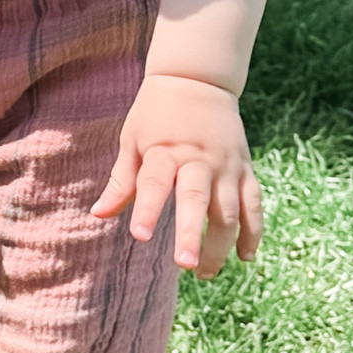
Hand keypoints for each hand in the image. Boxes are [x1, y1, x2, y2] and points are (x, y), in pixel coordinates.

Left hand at [90, 73, 262, 278]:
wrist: (198, 80)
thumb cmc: (156, 114)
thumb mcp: (132, 139)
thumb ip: (122, 180)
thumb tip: (97, 215)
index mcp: (166, 151)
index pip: (154, 183)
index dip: (148, 209)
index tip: (140, 236)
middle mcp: (199, 159)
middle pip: (198, 198)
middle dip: (193, 233)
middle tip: (186, 265)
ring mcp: (227, 165)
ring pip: (230, 209)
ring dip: (221, 244)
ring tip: (204, 272)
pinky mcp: (245, 169)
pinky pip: (254, 204)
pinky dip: (253, 231)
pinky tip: (245, 257)